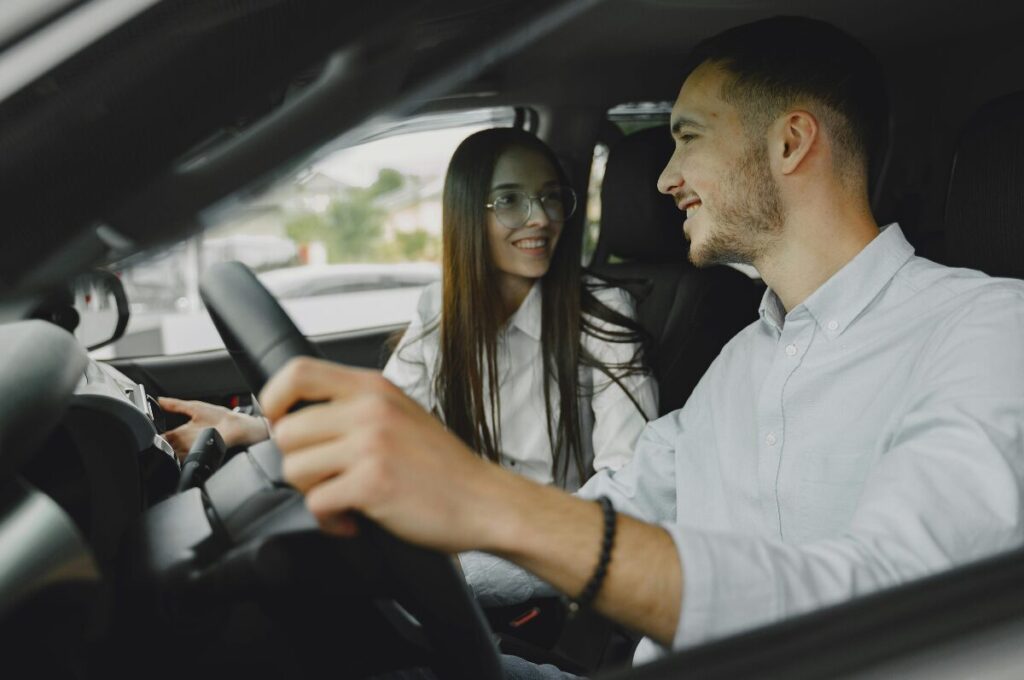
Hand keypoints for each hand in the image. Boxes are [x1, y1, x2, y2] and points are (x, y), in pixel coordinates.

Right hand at [158, 397, 269, 461]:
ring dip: (165, 454)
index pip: (163, 436)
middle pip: (166, 448)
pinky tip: (173, 456)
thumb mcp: (194, 407)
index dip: (153, 436)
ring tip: (156, 451)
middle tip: (148, 445)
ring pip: (173, 456)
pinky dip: (178, 460)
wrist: (239, 426)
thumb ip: (176, 404)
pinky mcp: (200, 454)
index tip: (145, 435)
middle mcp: (186, 442)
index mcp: (183, 431)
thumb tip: (159, 399)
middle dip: (156, 447)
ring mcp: (193, 449)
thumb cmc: (220, 416)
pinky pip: (186, 460)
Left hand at [259, 357, 518, 553]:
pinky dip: (330, 520)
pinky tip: (353, 519)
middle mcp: (371, 410)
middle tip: (326, 476)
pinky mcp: (372, 484)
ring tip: (344, 497)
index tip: (280, 423)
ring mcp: (371, 445)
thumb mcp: (401, 413)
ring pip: (295, 468)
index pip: (297, 372)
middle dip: (299, 462)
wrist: (484, 501)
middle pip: (287, 430)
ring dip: (314, 492)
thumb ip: (356, 406)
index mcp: (374, 388)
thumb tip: (299, 417)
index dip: (275, 399)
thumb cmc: (444, 466)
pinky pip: (316, 503)